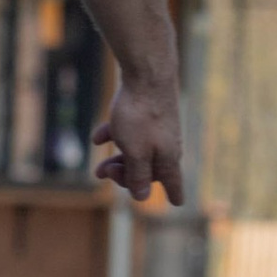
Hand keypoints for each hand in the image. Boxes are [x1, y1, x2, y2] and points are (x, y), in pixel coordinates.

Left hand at [95, 65, 184, 206]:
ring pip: (137, 149)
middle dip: (126, 175)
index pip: (173, 181)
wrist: (146, 73)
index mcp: (168, 157)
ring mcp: (158, 125)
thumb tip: (142, 197)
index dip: (174, 193)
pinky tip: (98, 137)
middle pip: (149, 167)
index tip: (178, 203)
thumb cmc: (141, 117)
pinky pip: (131, 128)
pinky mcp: (148, 110)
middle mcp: (167, 143)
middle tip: (103, 174)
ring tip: (98, 166)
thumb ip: (138, 175)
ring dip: (117, 158)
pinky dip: (115, 134)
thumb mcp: (136, 152)